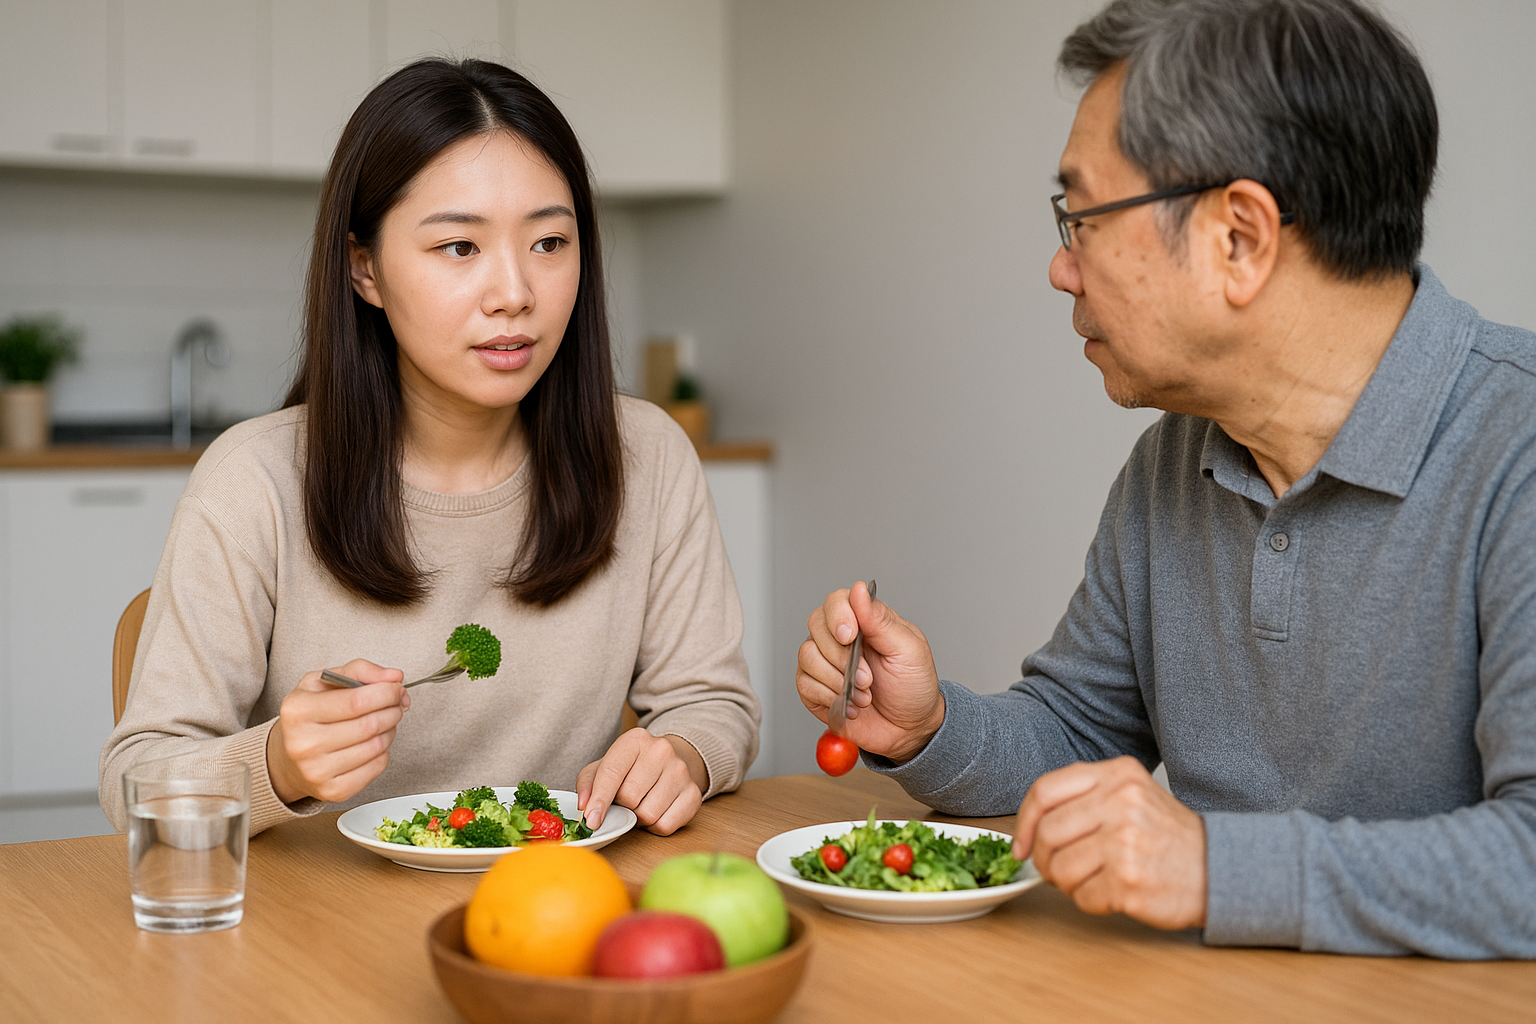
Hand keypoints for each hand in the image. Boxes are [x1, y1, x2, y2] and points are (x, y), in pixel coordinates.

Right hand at [266, 659, 407, 804]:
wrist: (288, 758)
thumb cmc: (310, 715)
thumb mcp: (323, 682)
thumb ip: (359, 671)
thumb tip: (395, 676)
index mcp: (298, 710)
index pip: (357, 701)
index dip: (386, 692)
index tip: (396, 688)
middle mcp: (303, 743)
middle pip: (370, 724)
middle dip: (393, 709)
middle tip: (395, 704)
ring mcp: (316, 771)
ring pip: (377, 746)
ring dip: (390, 729)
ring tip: (383, 722)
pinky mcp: (332, 791)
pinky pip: (377, 766)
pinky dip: (384, 752)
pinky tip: (373, 743)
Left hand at [576, 729, 705, 835]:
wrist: (668, 762)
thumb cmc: (631, 768)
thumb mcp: (604, 766)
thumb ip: (588, 783)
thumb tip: (585, 805)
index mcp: (635, 739)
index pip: (612, 772)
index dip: (599, 800)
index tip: (591, 821)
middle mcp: (661, 751)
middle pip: (629, 797)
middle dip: (622, 806)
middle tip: (626, 800)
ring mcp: (681, 771)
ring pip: (648, 814)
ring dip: (639, 818)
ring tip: (641, 804)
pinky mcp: (693, 793)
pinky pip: (666, 825)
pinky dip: (656, 826)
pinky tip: (657, 810)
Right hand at [796, 581, 945, 762]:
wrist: (910, 729)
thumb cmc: (914, 687)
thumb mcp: (908, 650)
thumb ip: (881, 620)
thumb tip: (859, 590)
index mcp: (865, 621)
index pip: (836, 601)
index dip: (838, 616)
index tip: (849, 637)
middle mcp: (841, 638)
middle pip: (816, 625)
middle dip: (841, 657)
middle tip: (867, 678)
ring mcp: (825, 662)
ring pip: (807, 655)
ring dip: (837, 681)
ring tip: (863, 695)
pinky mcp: (815, 688)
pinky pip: (804, 684)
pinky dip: (829, 697)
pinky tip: (850, 705)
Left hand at [1013, 757, 1206, 929]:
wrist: (1219, 868)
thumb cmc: (1166, 835)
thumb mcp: (1132, 793)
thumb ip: (1084, 797)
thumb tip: (1030, 828)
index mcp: (1117, 774)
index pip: (1045, 790)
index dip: (1024, 822)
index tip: (1021, 844)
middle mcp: (1120, 803)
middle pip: (1047, 833)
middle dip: (1044, 859)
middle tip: (1057, 869)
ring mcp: (1125, 843)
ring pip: (1059, 868)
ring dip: (1065, 883)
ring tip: (1089, 880)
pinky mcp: (1128, 882)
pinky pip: (1081, 897)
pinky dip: (1088, 901)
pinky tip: (1110, 892)